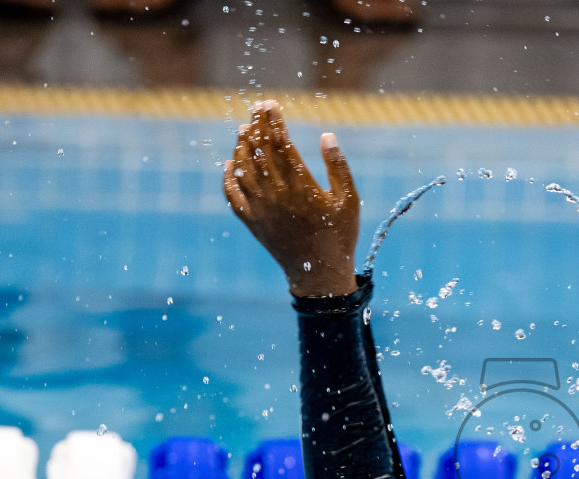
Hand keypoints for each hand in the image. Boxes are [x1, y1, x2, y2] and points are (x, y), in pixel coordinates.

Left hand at [224, 101, 360, 297]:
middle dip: (258, 126)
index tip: (271, 104)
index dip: (274, 121)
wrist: (319, 274)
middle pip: (260, 151)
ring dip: (242, 146)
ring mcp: (261, 209)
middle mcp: (276, 194)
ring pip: (243, 169)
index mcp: (301, 186)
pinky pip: (232, 196)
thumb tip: (327, 136)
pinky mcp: (252, 222)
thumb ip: (338, 166)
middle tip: (256, 107)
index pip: (281, 143)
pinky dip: (228, 178)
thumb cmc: (339, 235)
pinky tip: (229, 163)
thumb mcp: (349, 200)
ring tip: (244, 129)